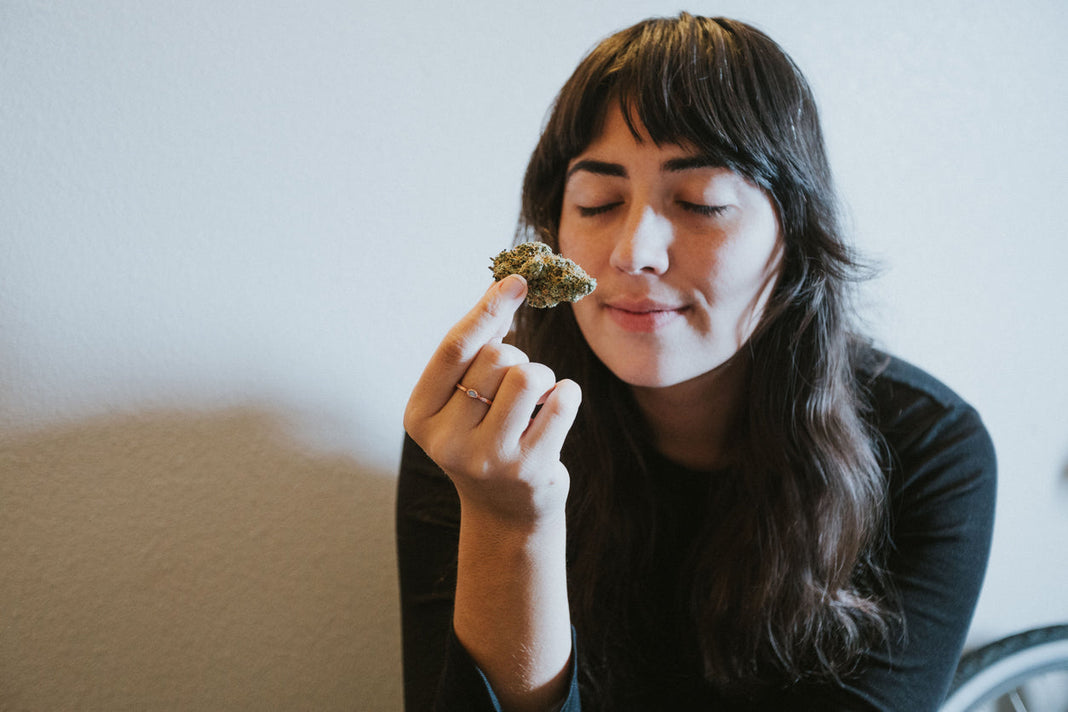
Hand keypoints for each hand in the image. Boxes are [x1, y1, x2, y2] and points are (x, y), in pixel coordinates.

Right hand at [404, 275, 581, 526]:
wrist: (506, 511)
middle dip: (515, 357)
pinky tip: (557, 409)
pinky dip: (567, 394)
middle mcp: (447, 441)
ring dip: (543, 375)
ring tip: (537, 397)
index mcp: (420, 416)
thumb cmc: (485, 436)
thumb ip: (478, 347)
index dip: (487, 309)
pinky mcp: (529, 470)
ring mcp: (488, 459)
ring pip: (529, 375)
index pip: (455, 348)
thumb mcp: (464, 397)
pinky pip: (562, 402)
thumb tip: (509, 285)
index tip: (517, 280)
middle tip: (516, 384)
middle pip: (496, 358)